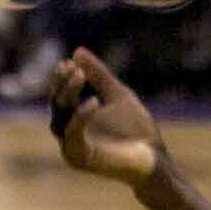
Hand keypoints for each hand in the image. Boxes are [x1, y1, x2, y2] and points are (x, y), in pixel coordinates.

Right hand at [50, 47, 162, 186]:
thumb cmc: (136, 128)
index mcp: (75, 118)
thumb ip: (98, 74)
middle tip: (72, 67)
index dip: (61, 79)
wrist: (154, 156)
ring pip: (60, 119)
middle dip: (62, 84)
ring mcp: (73, 147)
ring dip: (68, 95)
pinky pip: (73, 136)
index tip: (68, 62)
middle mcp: (69, 133)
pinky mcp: (81, 158)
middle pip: (56, 106)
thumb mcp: (117, 94)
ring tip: (80, 75)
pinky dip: (80, 117)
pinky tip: (93, 101)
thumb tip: (77, 51)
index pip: (61, 96)